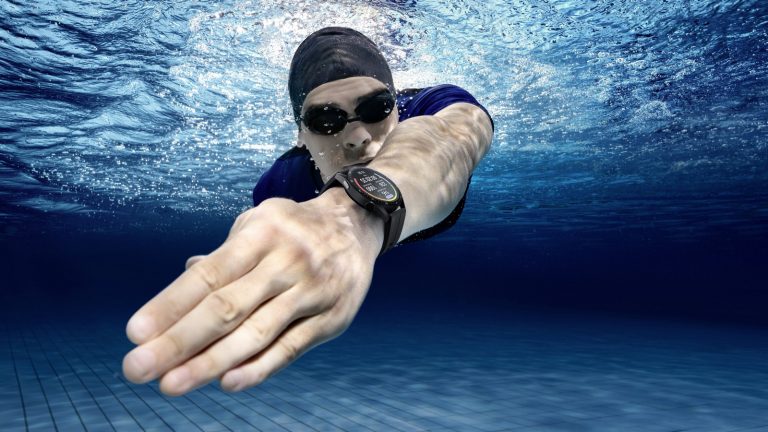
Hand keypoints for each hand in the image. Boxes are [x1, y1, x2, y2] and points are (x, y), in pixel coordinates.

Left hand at [122, 189, 382, 395]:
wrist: (357, 226)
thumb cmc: (293, 229)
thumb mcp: (258, 223)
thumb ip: (224, 254)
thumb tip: (185, 275)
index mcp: (261, 234)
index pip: (209, 275)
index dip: (171, 305)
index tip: (136, 333)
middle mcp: (286, 262)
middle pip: (227, 308)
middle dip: (178, 341)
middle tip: (137, 368)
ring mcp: (311, 292)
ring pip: (256, 334)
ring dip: (210, 363)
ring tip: (172, 384)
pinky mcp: (331, 318)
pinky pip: (291, 347)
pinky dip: (259, 368)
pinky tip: (227, 382)